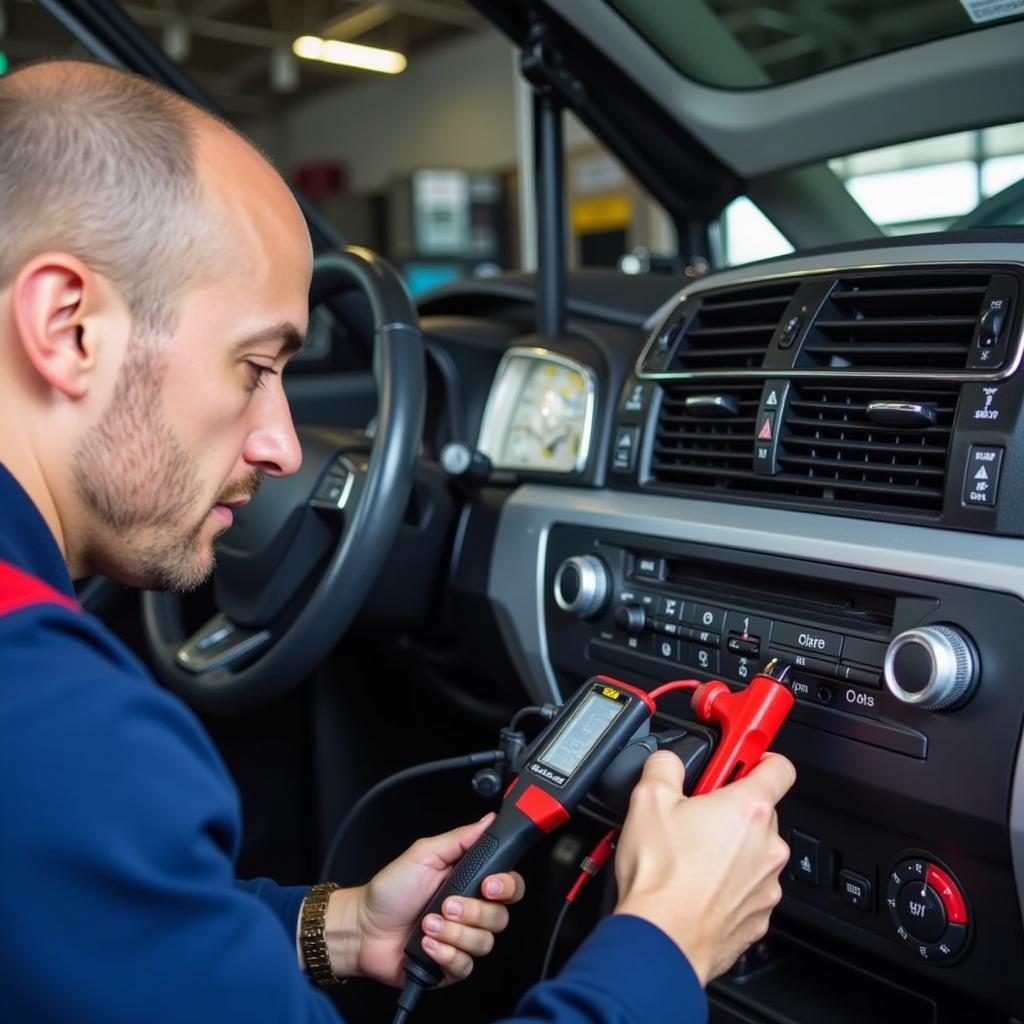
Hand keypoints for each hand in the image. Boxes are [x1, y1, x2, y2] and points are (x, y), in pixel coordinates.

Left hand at [325, 813, 525, 986]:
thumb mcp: (424, 854)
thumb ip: (461, 838)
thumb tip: (489, 820)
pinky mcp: (451, 966)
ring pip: (484, 943)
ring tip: (427, 924)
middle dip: (473, 912)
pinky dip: (444, 954)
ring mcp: (462, 940)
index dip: (507, 887)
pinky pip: (465, 966)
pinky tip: (426, 944)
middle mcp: (471, 912)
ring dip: (453, 933)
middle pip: (500, 917)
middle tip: (446, 905)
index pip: (510, 886)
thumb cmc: (390, 890)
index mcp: (470, 882)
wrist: (363, 928)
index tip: (490, 885)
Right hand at [613, 751, 794, 985]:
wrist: (661, 940)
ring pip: (753, 853)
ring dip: (729, 849)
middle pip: (760, 812)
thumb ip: (665, 766)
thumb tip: (667, 761)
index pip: (779, 767)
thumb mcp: (648, 798)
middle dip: (730, 808)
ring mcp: (766, 885)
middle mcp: (768, 847)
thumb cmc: (660, 876)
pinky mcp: (757, 917)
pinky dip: (727, 884)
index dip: (759, 756)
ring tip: (689, 855)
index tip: (742, 757)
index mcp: (749, 810)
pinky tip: (695, 885)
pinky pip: (747, 888)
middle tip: (695, 814)